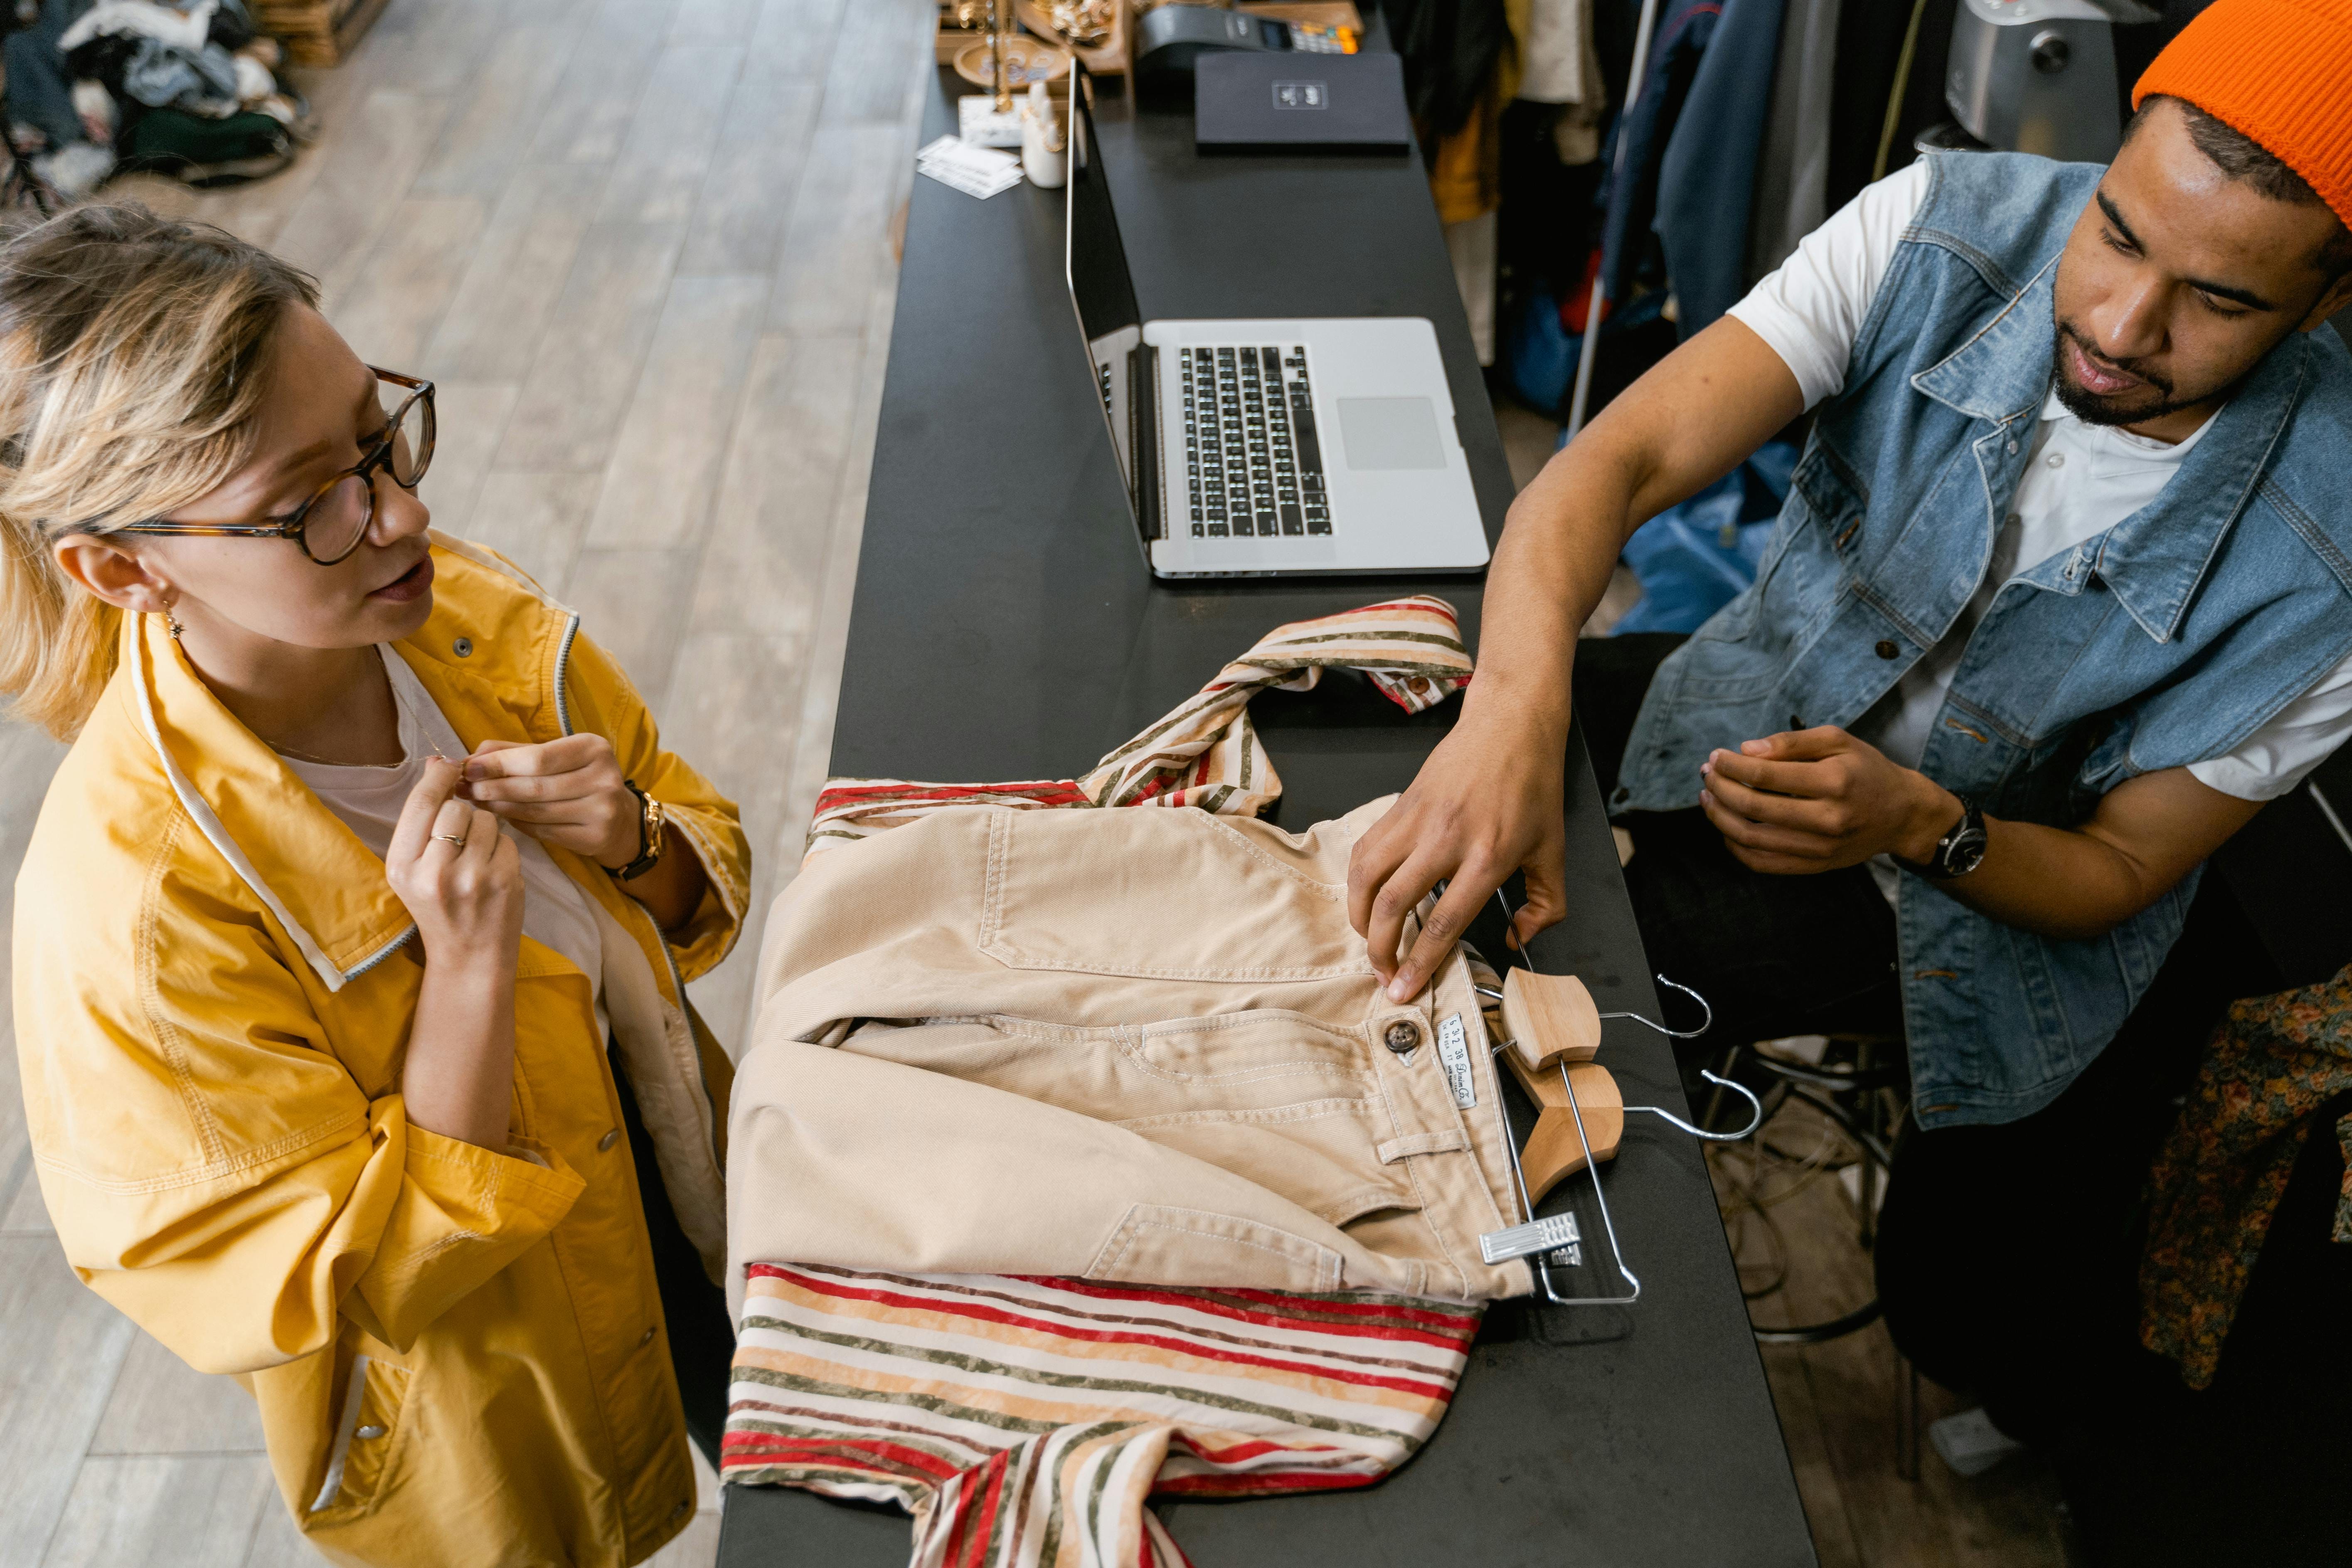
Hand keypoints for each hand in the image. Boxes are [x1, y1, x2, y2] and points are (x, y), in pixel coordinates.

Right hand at [386, 758, 524, 969]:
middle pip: (457, 808)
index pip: (421, 802)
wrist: (469, 957)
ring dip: (485, 831)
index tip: (450, 765)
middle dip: (463, 815)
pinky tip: (493, 873)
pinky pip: (507, 840)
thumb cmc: (440, 909)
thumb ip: (422, 821)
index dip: (439, 776)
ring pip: (486, 820)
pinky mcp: (503, 881)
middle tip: (460, 841)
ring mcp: (471, 878)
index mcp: (401, 866)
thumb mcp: (414, 870)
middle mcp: (433, 872)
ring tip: (476, 859)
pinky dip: (502, 850)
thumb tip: (438, 761)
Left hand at [461, 735, 642, 868]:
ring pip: (537, 812)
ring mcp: (603, 810)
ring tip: (479, 803)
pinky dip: (519, 825)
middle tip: (467, 790)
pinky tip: (505, 818)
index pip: (538, 758)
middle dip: (494, 788)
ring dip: (501, 807)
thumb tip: (471, 758)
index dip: (500, 764)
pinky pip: (544, 832)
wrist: (619, 818)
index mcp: (593, 748)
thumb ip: (513, 752)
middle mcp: (604, 778)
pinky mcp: (596, 837)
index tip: (469, 769)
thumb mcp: (553, 755)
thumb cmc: (577, 778)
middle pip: (535, 786)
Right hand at [1348, 703, 1568, 1002]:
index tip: (1403, 990)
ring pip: (1367, 877)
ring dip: (1360, 918)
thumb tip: (1519, 940)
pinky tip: (1366, 900)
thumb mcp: (1554, 850)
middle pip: (1394, 904)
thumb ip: (1545, 905)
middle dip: (1380, 949)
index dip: (1419, 963)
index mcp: (1488, 857)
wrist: (1510, 725)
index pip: (1443, 922)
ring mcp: (1417, 820)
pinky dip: (1358, 883)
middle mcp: (1446, 840)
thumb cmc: (1533, 787)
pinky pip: (1365, 850)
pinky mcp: (1399, 805)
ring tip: (1369, 941)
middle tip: (1382, 974)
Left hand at [1699, 727, 1959, 872]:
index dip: (1732, 766)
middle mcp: (1827, 819)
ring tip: (1708, 798)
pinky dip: (1737, 847)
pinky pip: (1764, 863)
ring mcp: (1820, 848)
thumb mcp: (1837, 741)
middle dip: (1720, 789)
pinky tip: (1726, 828)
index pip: (1765, 776)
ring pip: (1752, 839)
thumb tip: (1745, 749)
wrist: (1902, 814)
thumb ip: (1791, 742)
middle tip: (1707, 774)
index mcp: (1833, 781)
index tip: (1716, 756)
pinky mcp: (1816, 866)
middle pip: (1753, 808)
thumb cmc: (1866, 770)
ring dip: (1720, 818)